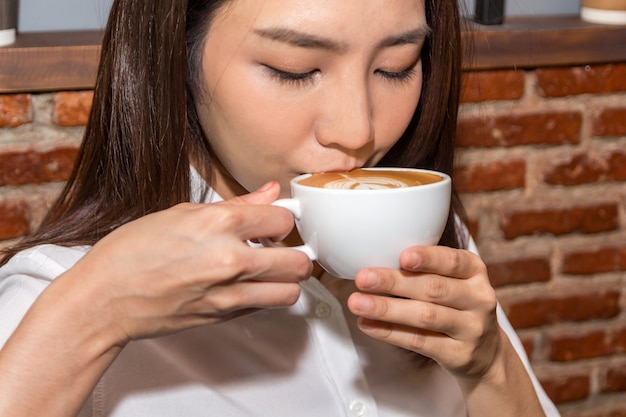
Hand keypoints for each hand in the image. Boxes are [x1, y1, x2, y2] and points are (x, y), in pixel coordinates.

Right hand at [67, 181, 311, 344]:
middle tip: (283, 247)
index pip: (283, 220)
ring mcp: (230, 293)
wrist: (105, 299)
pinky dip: (267, 295)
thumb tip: (268, 192)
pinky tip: (249, 284)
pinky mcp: (225, 316)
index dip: (282, 218)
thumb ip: (236, 204)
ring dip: (288, 279)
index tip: (275, 221)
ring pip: (291, 291)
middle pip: (299, 261)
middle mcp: (232, 260)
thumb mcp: (181, 213)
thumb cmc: (131, 253)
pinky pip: (265, 307)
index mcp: (220, 224)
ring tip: (272, 269)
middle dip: (297, 251)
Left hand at [346, 245, 499, 378]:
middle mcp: (478, 298)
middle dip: (394, 282)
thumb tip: (373, 258)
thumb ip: (424, 269)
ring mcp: (472, 328)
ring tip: (357, 303)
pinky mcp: (459, 355)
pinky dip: (390, 332)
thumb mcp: (453, 280)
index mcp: (474, 271)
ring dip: (387, 309)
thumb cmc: (456, 305)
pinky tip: (368, 324)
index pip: (453, 261)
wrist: (486, 352)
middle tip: (363, 278)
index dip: (428, 258)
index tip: (403, 256)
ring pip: (425, 317)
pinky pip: (420, 342)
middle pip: (434, 288)